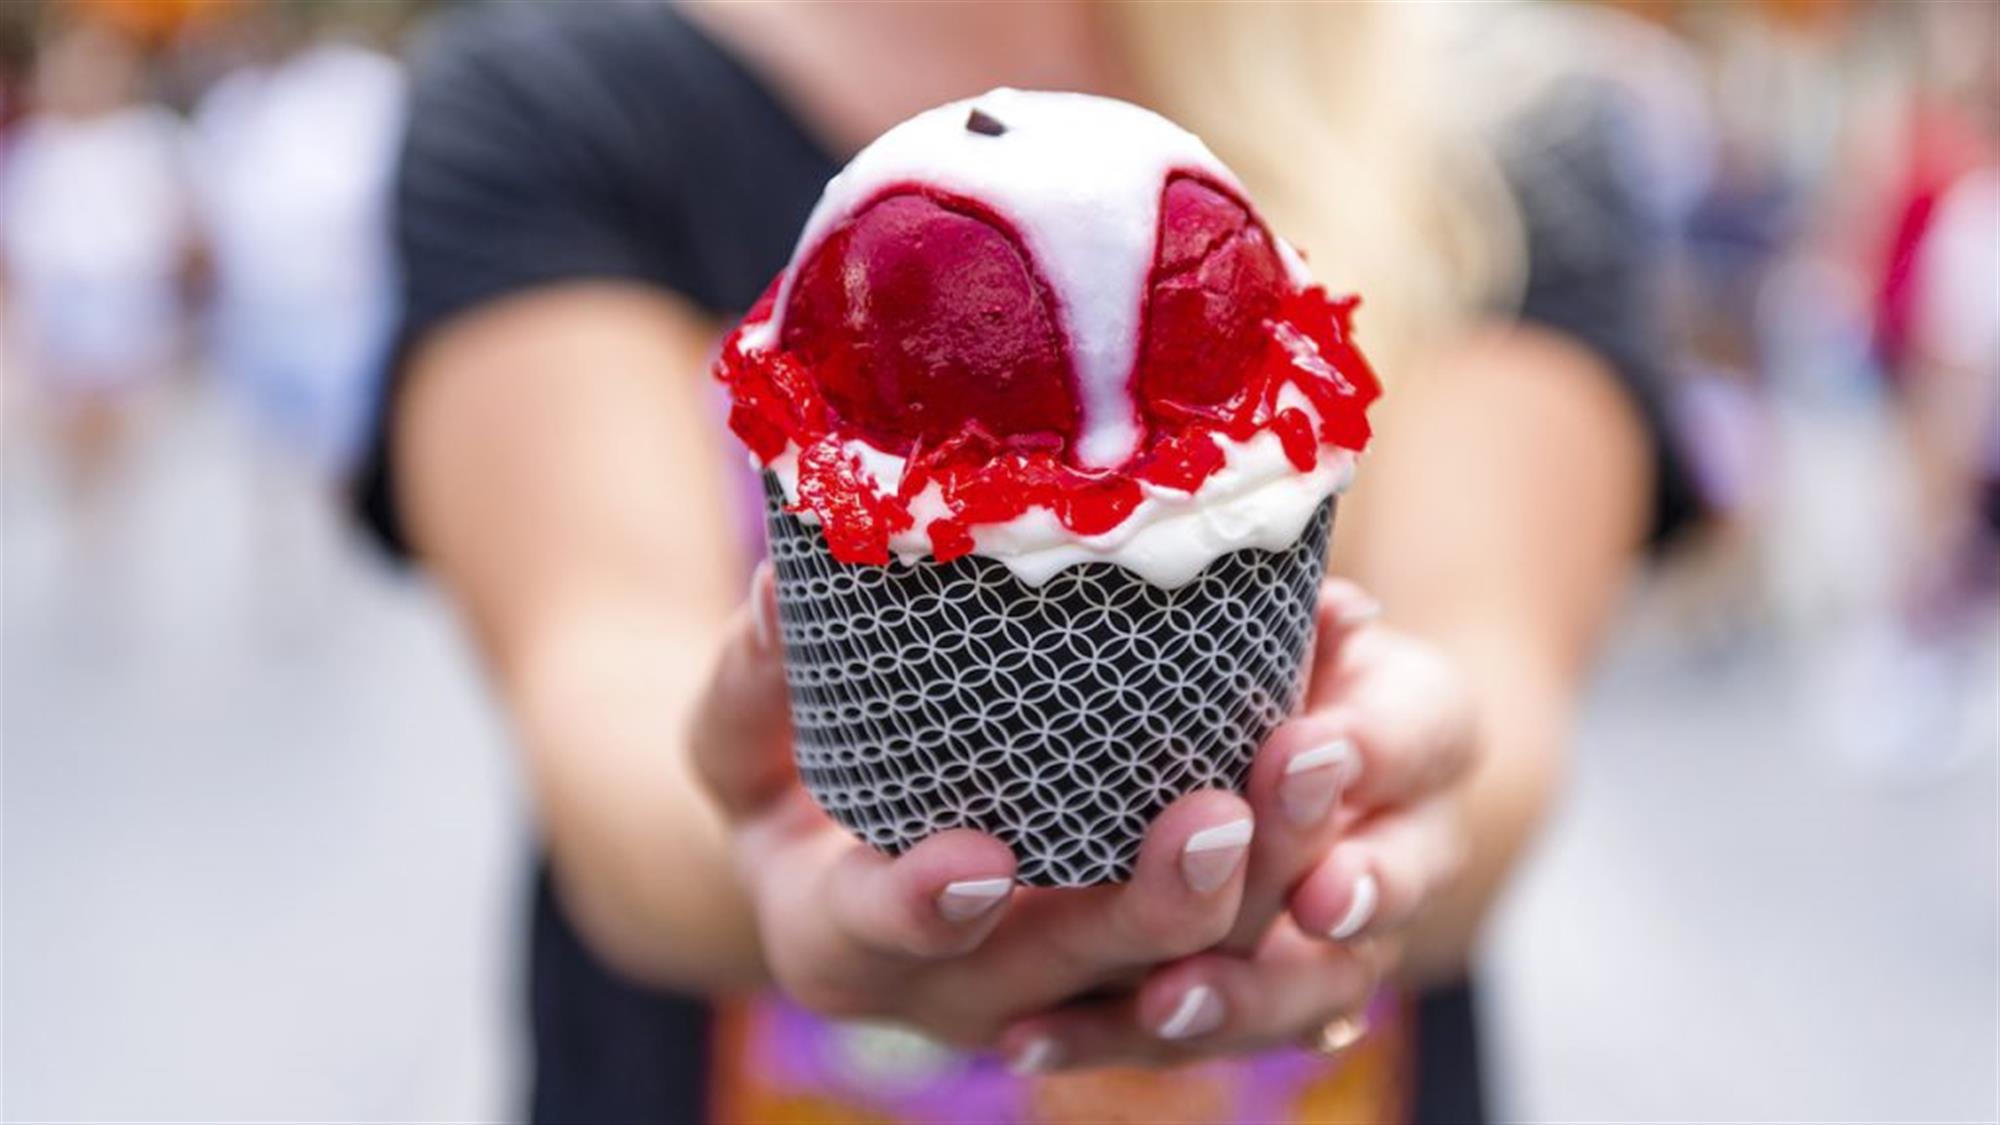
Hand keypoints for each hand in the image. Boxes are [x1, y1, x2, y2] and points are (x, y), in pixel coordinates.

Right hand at [692, 564, 1274, 1053]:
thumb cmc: (780, 781)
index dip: (919, 908)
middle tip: (1216, 814)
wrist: (835, 862)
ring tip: (1311, 783)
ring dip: (1247, 907)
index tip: (981, 860)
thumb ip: (752, 676)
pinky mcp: (1121, 983)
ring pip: (1162, 983)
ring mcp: (1045, 1003)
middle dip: (1142, 907)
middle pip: (1055, 974)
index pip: (870, 935)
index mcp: (833, 938)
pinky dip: (1283, 932)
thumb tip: (779, 581)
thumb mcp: (736, 734)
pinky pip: (1213, 980)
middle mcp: (949, 995)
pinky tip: (1351, 869)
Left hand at [995, 581, 1478, 1068]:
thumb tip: (1330, 604)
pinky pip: (1201, 1037)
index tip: (1309, 747)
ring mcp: (1342, 940)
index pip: (1420, 735)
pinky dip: (1112, 1038)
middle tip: (1292, 889)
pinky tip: (1032, 1040)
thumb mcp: (1298, 617)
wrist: (1307, 751)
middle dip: (1335, 883)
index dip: (1373, 752)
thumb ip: (1299, 612)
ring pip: (1311, 989)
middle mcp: (1406, 848)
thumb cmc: (1284, 656)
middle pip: (1385, 883)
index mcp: (1425, 733)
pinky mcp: (1255, 999)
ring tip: (1172, 997)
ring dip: (1242, 997)